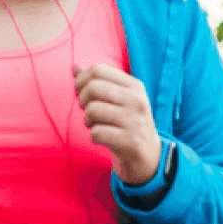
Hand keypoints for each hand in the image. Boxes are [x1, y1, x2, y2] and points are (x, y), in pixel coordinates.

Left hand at [72, 63, 161, 184]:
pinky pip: (96, 133)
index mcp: (134, 86)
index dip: (81, 80)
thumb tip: (74, 68)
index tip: (81, 93)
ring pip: (92, 110)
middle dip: (82, 100)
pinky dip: (94, 137)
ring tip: (96, 125)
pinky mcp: (130, 141)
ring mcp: (135, 121)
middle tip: (88, 111)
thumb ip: (98, 84)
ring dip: (87, 121)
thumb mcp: (119, 100)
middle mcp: (137, 100)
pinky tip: (102, 139)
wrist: (148, 156)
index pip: (99, 70)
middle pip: (93, 87)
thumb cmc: (126, 123)